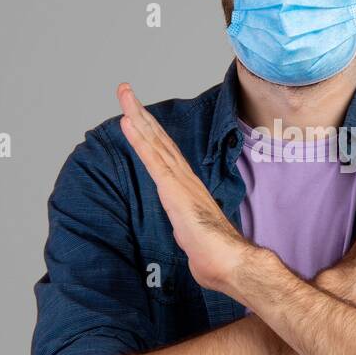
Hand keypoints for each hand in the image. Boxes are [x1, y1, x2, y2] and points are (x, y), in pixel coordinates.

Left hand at [116, 83, 259, 302]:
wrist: (231, 264)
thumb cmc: (216, 258)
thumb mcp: (195, 241)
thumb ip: (190, 233)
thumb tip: (193, 241)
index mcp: (188, 189)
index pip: (166, 155)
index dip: (152, 133)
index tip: (138, 116)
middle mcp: (184, 178)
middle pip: (159, 139)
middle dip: (141, 114)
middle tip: (126, 90)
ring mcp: (179, 181)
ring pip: (155, 141)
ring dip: (137, 116)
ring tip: (124, 93)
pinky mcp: (173, 189)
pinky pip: (152, 159)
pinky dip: (139, 138)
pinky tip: (128, 121)